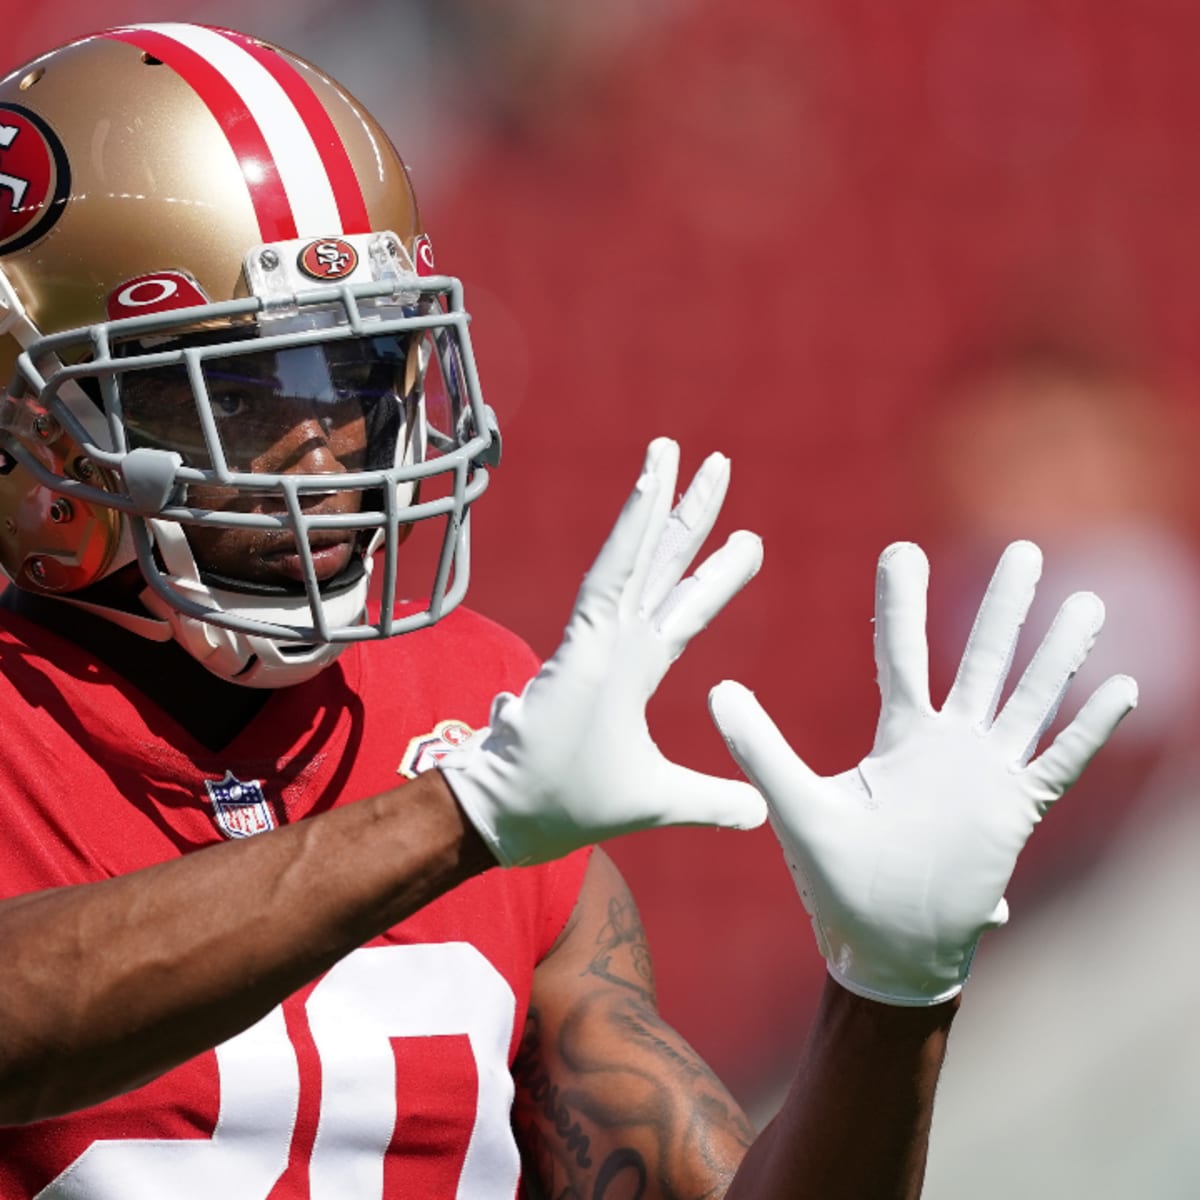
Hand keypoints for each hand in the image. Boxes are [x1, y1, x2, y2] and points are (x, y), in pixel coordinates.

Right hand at [440, 437, 765, 866]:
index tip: (749, 540)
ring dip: (658, 501)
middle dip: (693, 516)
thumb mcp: (663, 801)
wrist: (513, 822)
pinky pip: (611, 572)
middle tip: (719, 464)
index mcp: (636, 669)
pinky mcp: (581, 642)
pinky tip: (651, 485)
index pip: (685, 608)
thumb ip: (711, 800)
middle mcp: (618, 641)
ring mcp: (596, 637)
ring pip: (636, 555)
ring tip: (674, 449)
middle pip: (665, 564)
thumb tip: (759, 810)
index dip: (716, 574)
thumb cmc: (570, 807)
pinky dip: (631, 528)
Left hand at [710, 540, 1137, 1005]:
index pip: (901, 653)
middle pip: (981, 660)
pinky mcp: (1014, 812)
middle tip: (1023, 551)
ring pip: (1029, 699)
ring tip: (1085, 602)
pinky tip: (1119, 688)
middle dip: (1003, 608)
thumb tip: (716, 689)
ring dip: (1056, 654)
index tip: (902, 549)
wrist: (885, 946)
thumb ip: (762, 748)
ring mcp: (986, 774)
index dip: (902, 603)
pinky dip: (1087, 730)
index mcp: (898, 736)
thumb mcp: (797, 805)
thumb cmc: (838, 880)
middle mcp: (948, 744)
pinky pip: (1059, 763)